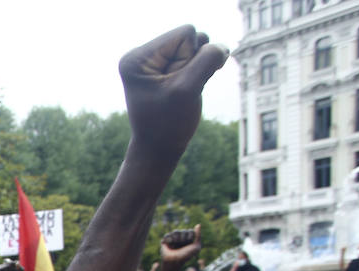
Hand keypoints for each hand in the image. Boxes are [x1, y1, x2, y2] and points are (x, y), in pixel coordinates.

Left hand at [119, 26, 227, 160]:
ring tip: (184, 91)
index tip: (175, 85)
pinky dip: (200, 73)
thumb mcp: (187, 90)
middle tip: (180, 90)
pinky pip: (198, 58)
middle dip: (195, 63)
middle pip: (192, 38)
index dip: (191, 58)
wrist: (158, 149)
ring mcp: (156, 61)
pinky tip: (189, 88)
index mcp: (138, 57)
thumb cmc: (167, 124)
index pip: (186, 33)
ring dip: (199, 69)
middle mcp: (143, 55)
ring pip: (198, 47)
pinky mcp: (168, 68)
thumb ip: (206, 61)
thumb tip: (220, 47)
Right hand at [159, 225, 201, 270]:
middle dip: (182, 238)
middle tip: (180, 246)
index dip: (189, 237)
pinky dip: (168, 239)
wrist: (174, 261)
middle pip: (183, 231)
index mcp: (188, 240)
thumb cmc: (186, 256)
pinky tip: (169, 245)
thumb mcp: (196, 247)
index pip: (190, 231)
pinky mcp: (166, 241)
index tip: (188, 244)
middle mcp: (181, 238)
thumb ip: (198, 236)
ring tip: (174, 246)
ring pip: (175, 231)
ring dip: (176, 239)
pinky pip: (167, 235)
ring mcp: (173, 239)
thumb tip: (198, 224)